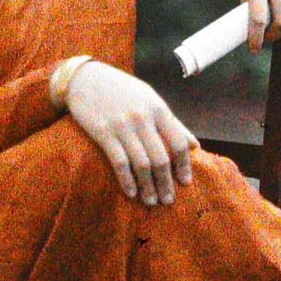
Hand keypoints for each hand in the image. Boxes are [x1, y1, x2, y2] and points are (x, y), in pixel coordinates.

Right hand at [63, 62, 199, 204]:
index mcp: (158, 109)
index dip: (184, 165)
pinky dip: (127, 180)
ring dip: (148, 187)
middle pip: (161, 158)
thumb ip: (173, 123)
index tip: (185, 182)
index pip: (178, 142)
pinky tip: (131, 193)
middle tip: (168, 200)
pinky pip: (119, 162)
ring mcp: (122, 125)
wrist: (85, 78)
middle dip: (166, 183)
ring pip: (141, 164)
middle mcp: (142, 117)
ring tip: (151, 201)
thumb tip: (196, 146)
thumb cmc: (123, 91)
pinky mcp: (103, 132)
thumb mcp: (151, 100)